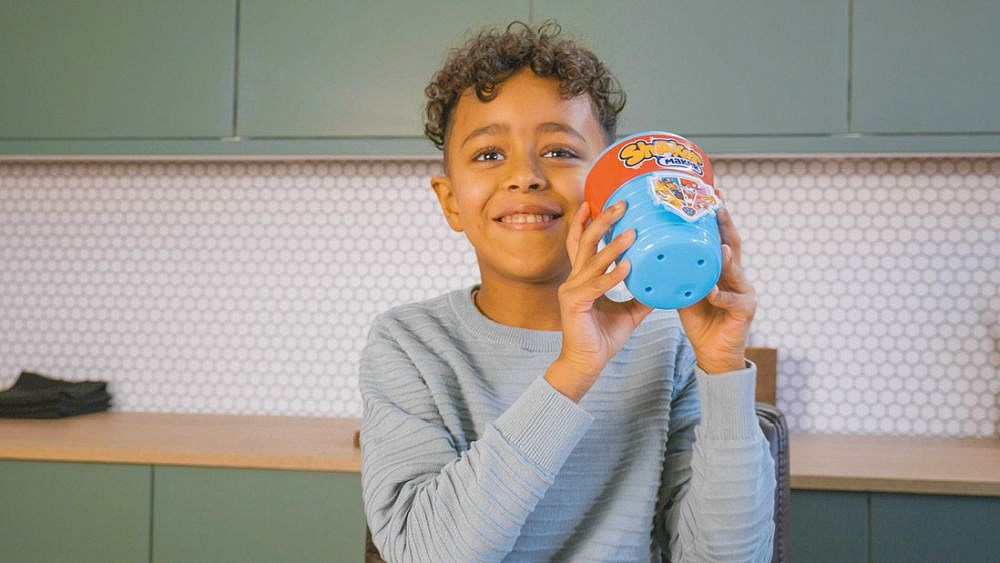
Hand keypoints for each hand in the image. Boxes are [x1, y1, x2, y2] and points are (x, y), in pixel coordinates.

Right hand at [547, 200, 653, 400]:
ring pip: (592, 260)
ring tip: (631, 232)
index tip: (594, 201)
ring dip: (613, 245)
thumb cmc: (602, 337)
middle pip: (585, 243)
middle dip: (602, 221)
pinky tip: (627, 265)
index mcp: (582, 278)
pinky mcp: (575, 305)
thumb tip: (663, 283)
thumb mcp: (628, 312)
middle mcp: (574, 280)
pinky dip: (612, 275)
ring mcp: (572, 291)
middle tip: (620, 204)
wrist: (586, 364)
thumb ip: (642, 295)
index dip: (584, 222)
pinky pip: (597, 286)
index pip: (581, 244)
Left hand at [677, 187, 756, 373]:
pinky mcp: (745, 312)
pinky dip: (722, 296)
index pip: (719, 235)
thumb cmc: (700, 318)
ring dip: (726, 258)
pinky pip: (732, 302)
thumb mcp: (684, 289)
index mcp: (720, 267)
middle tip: (718, 204)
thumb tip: (649, 248)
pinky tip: (714, 291)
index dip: (716, 215)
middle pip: (732, 244)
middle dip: (726, 224)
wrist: (713, 352)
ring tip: (718, 244)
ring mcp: (744, 292)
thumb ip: (676, 270)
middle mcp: (736, 275)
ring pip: (736, 271)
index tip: (711, 190)